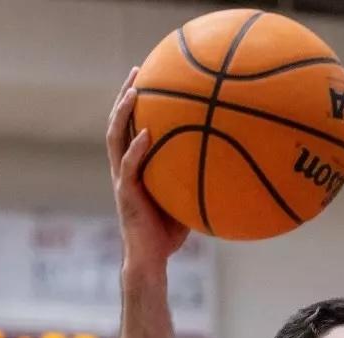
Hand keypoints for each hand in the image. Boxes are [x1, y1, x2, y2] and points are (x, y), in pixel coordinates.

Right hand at [106, 68, 189, 266]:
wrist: (150, 260)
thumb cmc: (169, 234)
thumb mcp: (185, 199)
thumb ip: (195, 178)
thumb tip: (228, 162)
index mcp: (134, 167)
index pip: (130, 127)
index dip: (134, 103)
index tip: (147, 77)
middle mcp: (123, 168)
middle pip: (118, 123)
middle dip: (126, 94)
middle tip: (137, 70)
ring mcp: (121, 180)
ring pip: (115, 138)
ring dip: (123, 113)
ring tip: (134, 91)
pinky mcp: (125, 194)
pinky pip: (129, 167)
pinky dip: (136, 149)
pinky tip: (146, 134)